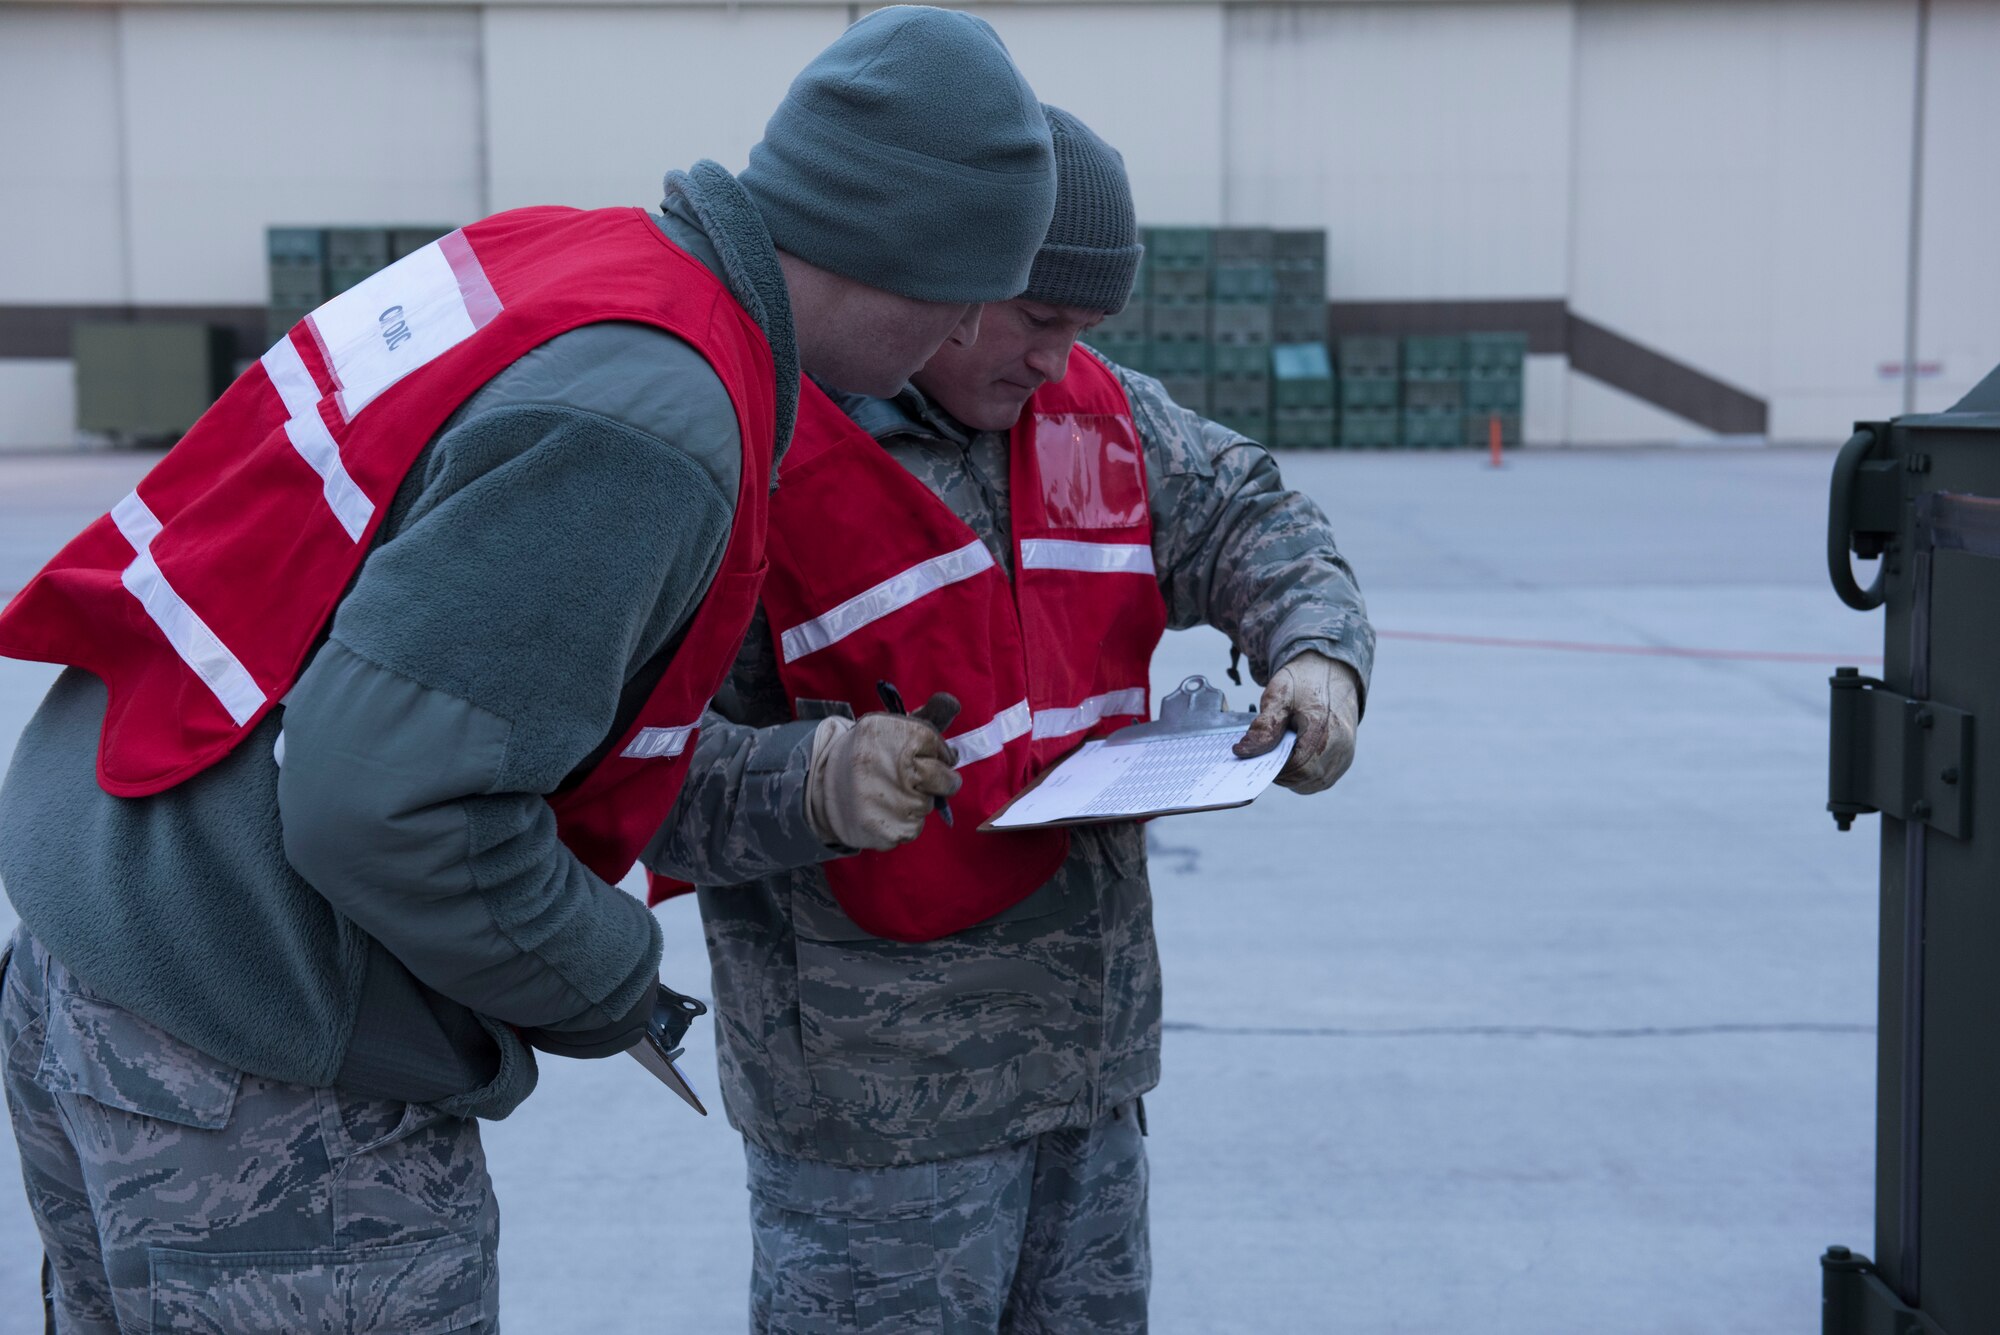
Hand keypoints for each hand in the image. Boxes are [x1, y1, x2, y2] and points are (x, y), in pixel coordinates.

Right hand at [806, 693, 962, 849]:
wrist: (822, 785)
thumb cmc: (868, 754)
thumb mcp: (890, 727)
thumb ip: (927, 716)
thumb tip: (953, 703)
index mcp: (896, 735)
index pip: (940, 748)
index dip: (936, 753)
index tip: (919, 755)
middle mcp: (897, 769)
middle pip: (946, 781)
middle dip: (939, 780)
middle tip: (915, 778)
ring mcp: (895, 804)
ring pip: (929, 805)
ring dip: (917, 801)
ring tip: (888, 793)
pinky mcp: (892, 831)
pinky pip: (915, 828)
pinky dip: (904, 823)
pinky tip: (883, 811)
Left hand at [1231, 652, 1360, 793]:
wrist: (1332, 670)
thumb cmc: (1304, 682)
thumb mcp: (1279, 696)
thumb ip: (1263, 727)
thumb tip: (1241, 752)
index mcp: (1326, 730)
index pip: (1298, 768)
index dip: (1273, 767)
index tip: (1257, 756)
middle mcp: (1341, 747)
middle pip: (1306, 780)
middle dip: (1281, 772)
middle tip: (1267, 753)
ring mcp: (1345, 756)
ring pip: (1314, 784)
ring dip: (1293, 776)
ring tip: (1280, 751)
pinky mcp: (1345, 759)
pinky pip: (1322, 779)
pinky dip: (1304, 775)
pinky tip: (1293, 755)